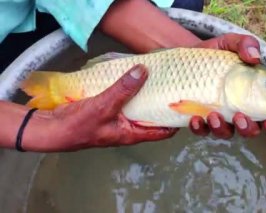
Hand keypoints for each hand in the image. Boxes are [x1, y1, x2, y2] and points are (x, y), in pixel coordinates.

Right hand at [23, 64, 177, 151]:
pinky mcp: (109, 109)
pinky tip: (134, 76)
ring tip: (158, 76)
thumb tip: (143, 71)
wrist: (53, 128)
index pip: (163, 131)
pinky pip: (125, 98)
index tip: (186, 104)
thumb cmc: (80, 125)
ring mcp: (119, 118)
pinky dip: (130, 89)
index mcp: (133, 133)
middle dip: (163, 102)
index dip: (175, 120)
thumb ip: (123, 89)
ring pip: (139, 105)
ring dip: (146, 93)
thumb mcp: (104, 106)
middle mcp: (129, 127)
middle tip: (174, 85)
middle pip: (153, 115)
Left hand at [189, 33, 265, 138]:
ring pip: (225, 132)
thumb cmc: (211, 54)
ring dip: (222, 129)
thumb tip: (254, 56)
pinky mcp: (198, 119)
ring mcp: (217, 117)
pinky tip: (195, 119)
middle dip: (247, 128)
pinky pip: (200, 131)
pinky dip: (199, 128)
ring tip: (213, 116)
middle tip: (239, 117)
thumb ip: (243, 44)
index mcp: (250, 96)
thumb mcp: (227, 43)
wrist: (180, 59)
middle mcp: (236, 111)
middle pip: (249, 130)